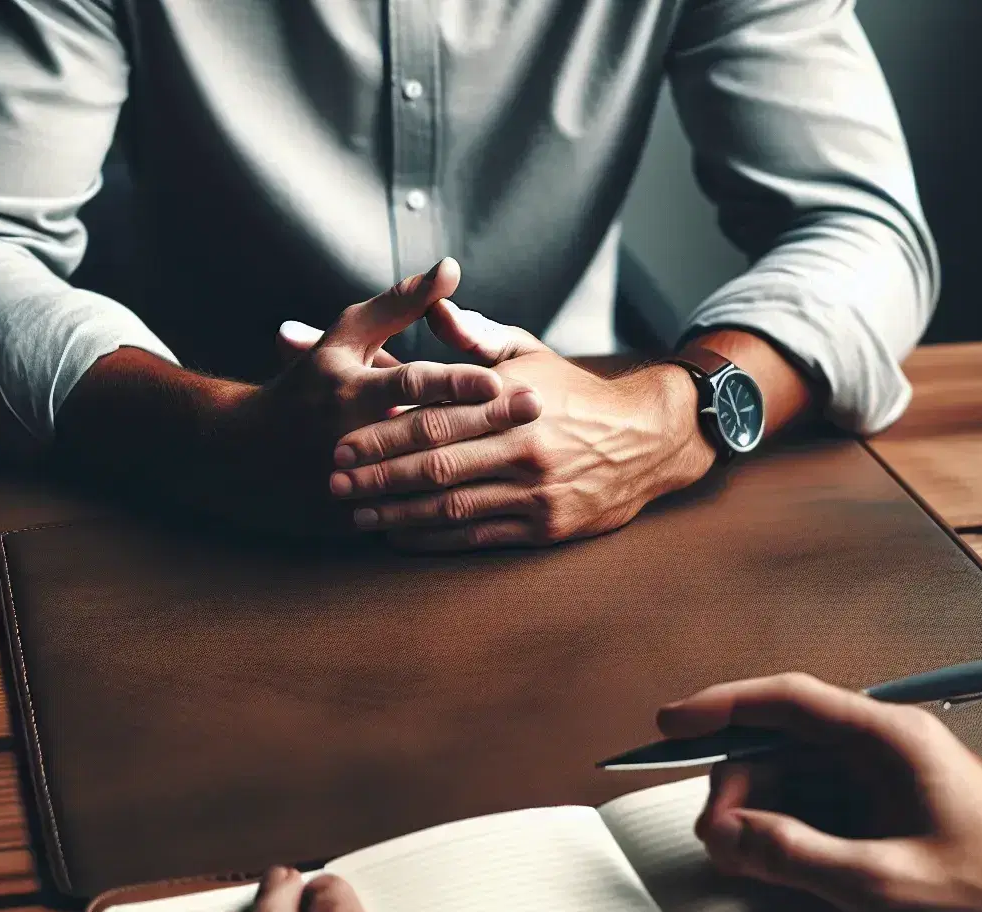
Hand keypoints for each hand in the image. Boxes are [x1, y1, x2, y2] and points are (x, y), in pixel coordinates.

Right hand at [58, 259, 506, 532]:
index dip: (455, 381)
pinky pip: (406, 520)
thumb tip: (452, 269)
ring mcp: (351, 483)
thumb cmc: (307, 384)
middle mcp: (350, 436)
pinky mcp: (351, 520)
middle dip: (484, 421)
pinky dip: (447, 515)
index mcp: (350, 389)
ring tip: (525, 463)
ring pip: (421, 481)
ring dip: (475, 471)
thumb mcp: (345, 336)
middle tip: (536, 410)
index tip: (501, 379)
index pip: (410, 382)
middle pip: (425, 430)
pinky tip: (492, 509)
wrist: (244, 456)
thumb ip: (399, 303)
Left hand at [328, 302, 716, 550]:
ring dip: (397, 513)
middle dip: (379, 476)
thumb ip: (475, 334)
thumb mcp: (529, 352)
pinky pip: (477, 537)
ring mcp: (535, 491)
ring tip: (356, 514)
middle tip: (335, 483)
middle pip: (436, 466)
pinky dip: (433, 540)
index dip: (383, 434)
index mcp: (512, 401)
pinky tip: (399, 537)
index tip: (342, 442)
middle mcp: (523, 447)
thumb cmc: (573, 391)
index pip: (436, 418)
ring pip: (452, 507)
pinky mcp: (544, 527)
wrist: (646, 439)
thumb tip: (433, 300)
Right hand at [657, 674, 981, 911]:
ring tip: (745, 856)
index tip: (671, 723)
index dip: (721, 707)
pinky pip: (820, 804)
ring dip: (761, 811)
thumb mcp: (883, 882)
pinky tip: (775, 858)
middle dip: (738, 785)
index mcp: (890, 737)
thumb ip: (796, 854)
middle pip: (784, 743)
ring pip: (797, 776)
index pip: (788, 701)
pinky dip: (789, 828)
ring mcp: (888, 776)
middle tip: (717, 837)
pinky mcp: (891, 808)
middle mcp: (886, 745)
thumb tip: (732, 834)